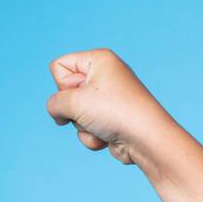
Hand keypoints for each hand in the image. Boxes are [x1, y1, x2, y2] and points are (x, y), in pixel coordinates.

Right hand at [46, 48, 173, 165]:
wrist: (148, 141)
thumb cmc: (115, 113)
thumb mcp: (72, 101)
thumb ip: (54, 103)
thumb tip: (59, 114)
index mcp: (100, 60)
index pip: (59, 66)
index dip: (63, 85)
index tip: (82, 94)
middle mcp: (106, 77)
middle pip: (66, 93)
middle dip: (73, 108)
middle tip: (93, 112)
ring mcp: (110, 101)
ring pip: (75, 114)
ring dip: (83, 126)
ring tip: (103, 127)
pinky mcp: (113, 122)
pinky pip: (88, 129)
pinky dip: (94, 137)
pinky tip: (109, 139)